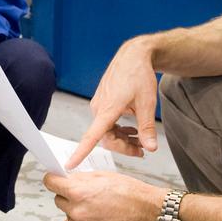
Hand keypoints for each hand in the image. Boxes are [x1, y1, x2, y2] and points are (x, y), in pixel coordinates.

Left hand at [44, 171, 163, 220]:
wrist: (149, 213)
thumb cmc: (131, 192)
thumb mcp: (104, 176)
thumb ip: (81, 178)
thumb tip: (67, 179)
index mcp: (78, 192)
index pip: (50, 183)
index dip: (53, 180)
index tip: (55, 180)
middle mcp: (77, 211)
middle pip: (59, 201)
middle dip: (69, 196)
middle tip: (88, 195)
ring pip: (71, 216)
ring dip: (81, 212)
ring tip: (101, 208)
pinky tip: (104, 219)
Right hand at [67, 36, 159, 168]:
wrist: (133, 55)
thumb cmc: (139, 75)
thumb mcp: (147, 103)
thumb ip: (146, 129)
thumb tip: (151, 149)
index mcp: (107, 109)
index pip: (91, 136)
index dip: (81, 152)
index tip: (70, 165)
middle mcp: (98, 108)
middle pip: (106, 138)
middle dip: (124, 147)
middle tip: (142, 151)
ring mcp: (99, 105)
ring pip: (107, 131)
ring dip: (123, 139)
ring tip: (141, 142)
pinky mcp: (102, 102)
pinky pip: (107, 123)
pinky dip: (119, 129)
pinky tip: (132, 130)